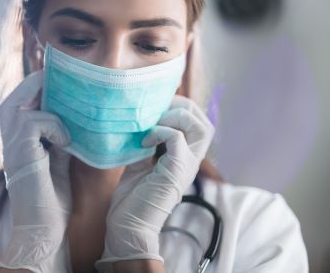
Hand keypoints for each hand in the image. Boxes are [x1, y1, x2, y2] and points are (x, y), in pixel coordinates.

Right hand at [0, 70, 72, 272]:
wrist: (43, 229)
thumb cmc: (52, 198)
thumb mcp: (59, 158)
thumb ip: (60, 135)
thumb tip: (75, 113)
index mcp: (17, 137)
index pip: (24, 97)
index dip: (42, 84)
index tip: (65, 78)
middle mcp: (9, 136)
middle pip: (19, 93)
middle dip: (41, 83)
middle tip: (65, 82)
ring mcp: (11, 142)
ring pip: (24, 101)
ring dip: (50, 104)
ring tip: (67, 117)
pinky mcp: (19, 151)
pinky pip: (36, 121)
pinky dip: (56, 127)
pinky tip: (65, 143)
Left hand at [95, 95, 214, 271]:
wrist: (128, 226)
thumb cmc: (132, 199)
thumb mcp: (139, 163)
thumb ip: (146, 145)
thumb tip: (140, 124)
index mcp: (183, 158)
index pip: (198, 125)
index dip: (181, 109)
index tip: (156, 108)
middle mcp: (190, 161)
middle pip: (205, 123)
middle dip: (183, 108)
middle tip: (158, 111)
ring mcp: (185, 166)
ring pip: (201, 128)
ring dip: (177, 117)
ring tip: (155, 123)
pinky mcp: (175, 171)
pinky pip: (177, 138)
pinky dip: (161, 132)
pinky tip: (145, 141)